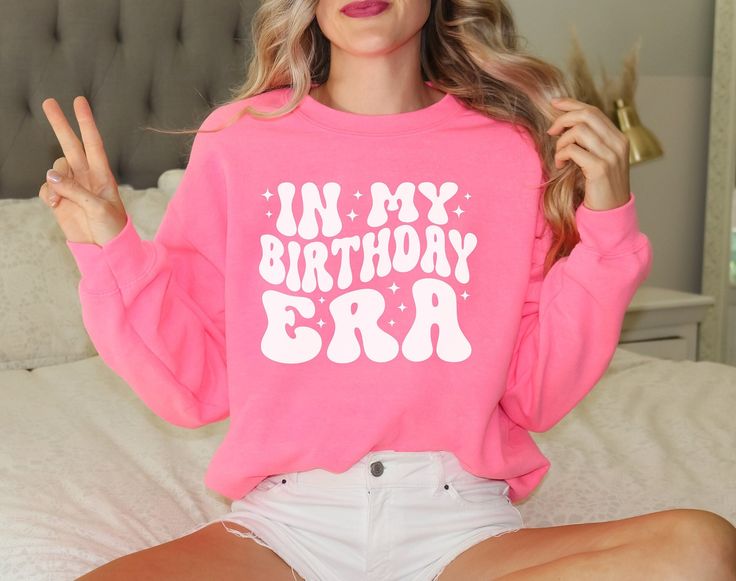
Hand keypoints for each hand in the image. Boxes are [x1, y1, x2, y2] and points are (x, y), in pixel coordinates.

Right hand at [39, 96, 127, 244]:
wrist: (105, 249)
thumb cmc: (111, 228)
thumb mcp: (98, 208)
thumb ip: (75, 191)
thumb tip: (51, 176)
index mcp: (103, 175)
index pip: (93, 143)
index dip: (86, 122)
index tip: (80, 101)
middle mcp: (86, 177)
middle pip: (70, 145)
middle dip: (60, 124)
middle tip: (48, 101)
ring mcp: (72, 188)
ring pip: (55, 170)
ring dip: (55, 182)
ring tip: (63, 200)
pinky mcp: (61, 200)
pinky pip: (47, 189)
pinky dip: (49, 196)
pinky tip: (57, 207)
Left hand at [546, 97, 631, 210]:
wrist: (610, 213)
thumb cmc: (599, 187)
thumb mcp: (598, 160)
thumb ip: (590, 142)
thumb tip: (565, 124)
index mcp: (618, 138)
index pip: (593, 111)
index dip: (572, 104)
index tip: (555, 103)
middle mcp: (618, 143)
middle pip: (586, 115)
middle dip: (563, 119)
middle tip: (551, 132)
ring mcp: (611, 155)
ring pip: (578, 131)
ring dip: (561, 142)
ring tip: (559, 157)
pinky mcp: (600, 168)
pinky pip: (573, 150)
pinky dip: (561, 155)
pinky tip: (560, 165)